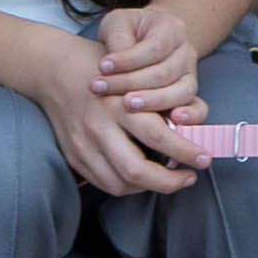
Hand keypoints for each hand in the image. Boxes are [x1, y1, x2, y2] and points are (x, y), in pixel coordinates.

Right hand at [22, 29, 201, 198]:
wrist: (54, 70)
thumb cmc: (106, 71)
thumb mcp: (137, 76)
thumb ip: (162, 102)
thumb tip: (192, 130)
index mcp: (120, 103)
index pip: (159, 136)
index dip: (186, 152)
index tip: (204, 158)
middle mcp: (99, 126)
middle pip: (136, 170)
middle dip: (169, 182)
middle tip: (190, 177)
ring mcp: (83, 144)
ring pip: (120, 183)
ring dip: (149, 188)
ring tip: (168, 179)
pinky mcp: (73, 155)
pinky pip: (103, 183)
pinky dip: (127, 186)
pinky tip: (142, 178)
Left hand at [86, 5, 209, 130]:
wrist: (141, 41)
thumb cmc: (128, 32)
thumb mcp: (118, 24)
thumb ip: (118, 39)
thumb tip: (113, 65)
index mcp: (172, 29)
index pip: (154, 47)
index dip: (128, 59)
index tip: (102, 66)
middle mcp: (187, 52)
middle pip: (165, 72)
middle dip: (131, 82)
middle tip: (101, 88)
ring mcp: (191, 76)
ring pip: (181, 91)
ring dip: (152, 101)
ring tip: (127, 105)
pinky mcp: (189, 96)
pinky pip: (199, 108)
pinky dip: (190, 116)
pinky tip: (173, 120)